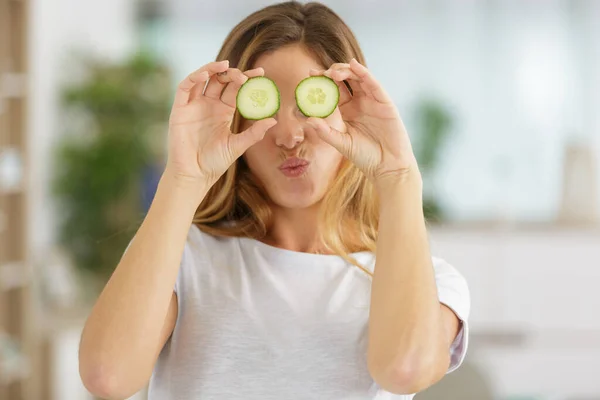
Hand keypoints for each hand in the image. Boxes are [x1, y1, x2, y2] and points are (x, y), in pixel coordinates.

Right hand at [165, 60, 276, 187]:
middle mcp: (209, 105)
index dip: (247, 78)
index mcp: (224, 111)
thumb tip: (274, 120)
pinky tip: (205, 75)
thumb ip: (254, 133)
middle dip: (232, 73)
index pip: (235, 88)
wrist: (194, 175)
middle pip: (220, 80)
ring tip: (226, 66)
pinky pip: (185, 88)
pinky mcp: (180, 109)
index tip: (261, 72)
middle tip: (244, 75)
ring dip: (212, 69)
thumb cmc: (214, 163)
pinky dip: (193, 78)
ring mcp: (194, 106)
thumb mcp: (238, 146)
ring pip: (202, 79)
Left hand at [305, 59, 418, 186]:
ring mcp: (372, 101)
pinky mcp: (384, 102)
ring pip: (358, 78)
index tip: (310, 74)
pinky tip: (354, 65)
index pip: (333, 90)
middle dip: (332, 73)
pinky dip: (364, 73)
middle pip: (344, 80)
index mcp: (346, 110)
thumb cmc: (365, 156)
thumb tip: (308, 120)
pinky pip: (374, 84)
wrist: (387, 166)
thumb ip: (325, 132)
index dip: (322, 81)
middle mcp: (359, 102)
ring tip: (333, 72)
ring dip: (346, 71)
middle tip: (320, 74)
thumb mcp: (341, 143)